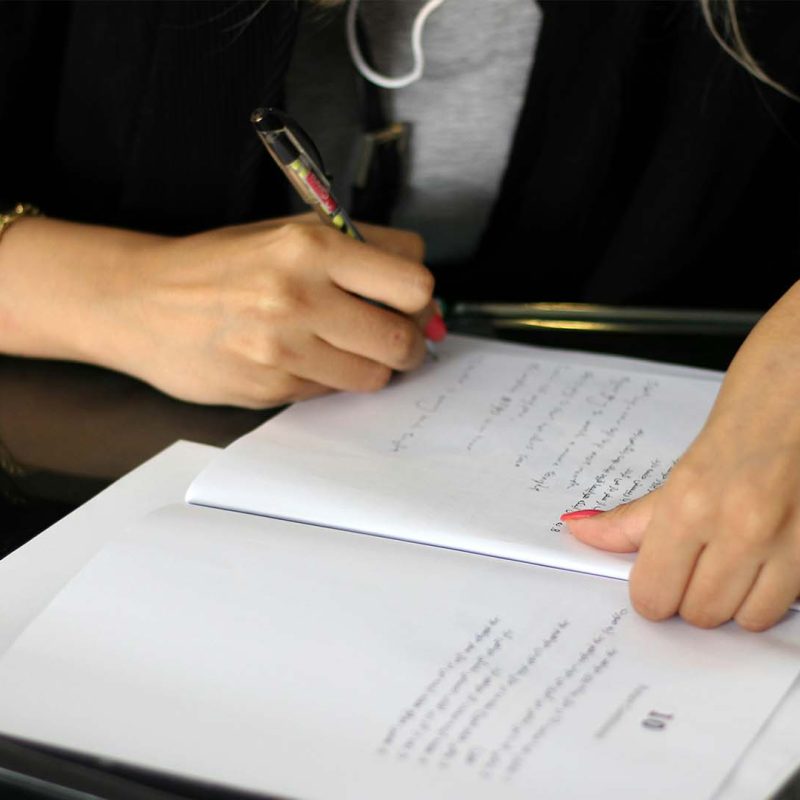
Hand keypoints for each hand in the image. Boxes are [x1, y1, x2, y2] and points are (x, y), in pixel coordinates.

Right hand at [0, 214, 437, 407]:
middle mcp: (300, 296)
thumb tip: (422, 300)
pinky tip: (305, 358)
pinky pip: (333, 391)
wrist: (143, 302)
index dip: (418, 297)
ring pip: (374, 375)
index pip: (413, 282)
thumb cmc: (222, 264)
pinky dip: (331, 378)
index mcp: (311, 245)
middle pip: (401, 338)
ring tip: (344, 347)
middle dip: (407, 342)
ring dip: (372, 365)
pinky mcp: (271, 387)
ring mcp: (284, 348)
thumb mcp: (289, 233)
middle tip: (391, 337)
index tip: (406, 304)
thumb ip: (362, 254)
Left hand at [562, 281, 799, 631]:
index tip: (656, 582)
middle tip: (696, 563)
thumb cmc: (748, 419)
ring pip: (746, 619)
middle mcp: (740, 527)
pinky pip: (788, 607)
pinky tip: (767, 562)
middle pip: (698, 613)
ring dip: (734, 600)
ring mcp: (791, 543)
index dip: (652, 594)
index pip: (653, 594)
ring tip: (735, 560)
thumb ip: (635, 516)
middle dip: (691, 596)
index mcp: (690, 503)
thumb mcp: (682, 467)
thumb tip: (581, 531)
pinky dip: (772, 594)